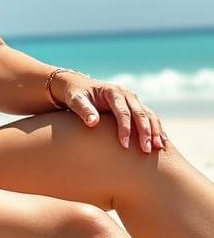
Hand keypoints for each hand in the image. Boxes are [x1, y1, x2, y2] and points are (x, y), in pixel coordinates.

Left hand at [51, 71, 168, 152]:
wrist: (79, 87)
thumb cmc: (76, 95)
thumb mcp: (75, 100)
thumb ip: (83, 109)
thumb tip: (93, 122)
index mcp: (112, 92)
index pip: (123, 111)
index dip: (125, 128)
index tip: (124, 145)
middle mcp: (126, 94)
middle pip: (140, 113)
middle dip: (145, 132)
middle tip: (146, 151)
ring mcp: (133, 100)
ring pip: (149, 115)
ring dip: (155, 131)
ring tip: (160, 148)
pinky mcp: (136, 107)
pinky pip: (150, 118)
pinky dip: (157, 129)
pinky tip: (162, 143)